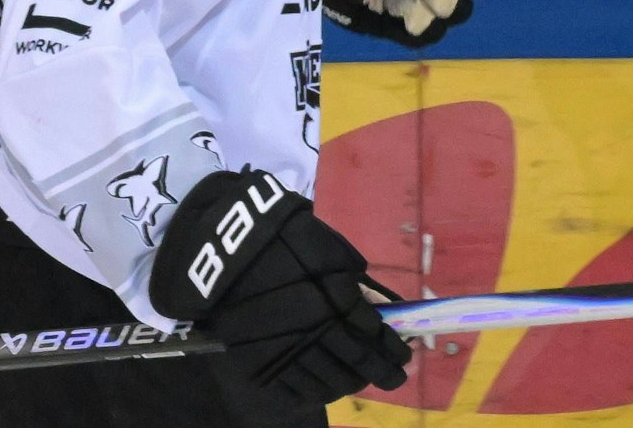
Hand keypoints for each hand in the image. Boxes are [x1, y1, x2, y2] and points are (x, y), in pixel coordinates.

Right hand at [150, 169, 409, 407]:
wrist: (228, 249)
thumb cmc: (287, 240)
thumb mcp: (334, 254)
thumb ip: (358, 287)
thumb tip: (381, 313)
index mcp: (337, 302)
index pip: (375, 338)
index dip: (393, 352)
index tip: (404, 357)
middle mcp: (316, 334)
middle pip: (356, 365)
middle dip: (381, 374)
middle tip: (394, 377)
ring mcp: (286, 354)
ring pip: (329, 383)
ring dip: (351, 384)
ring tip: (361, 380)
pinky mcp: (259, 368)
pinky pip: (296, 392)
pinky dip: (317, 392)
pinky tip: (328, 388)